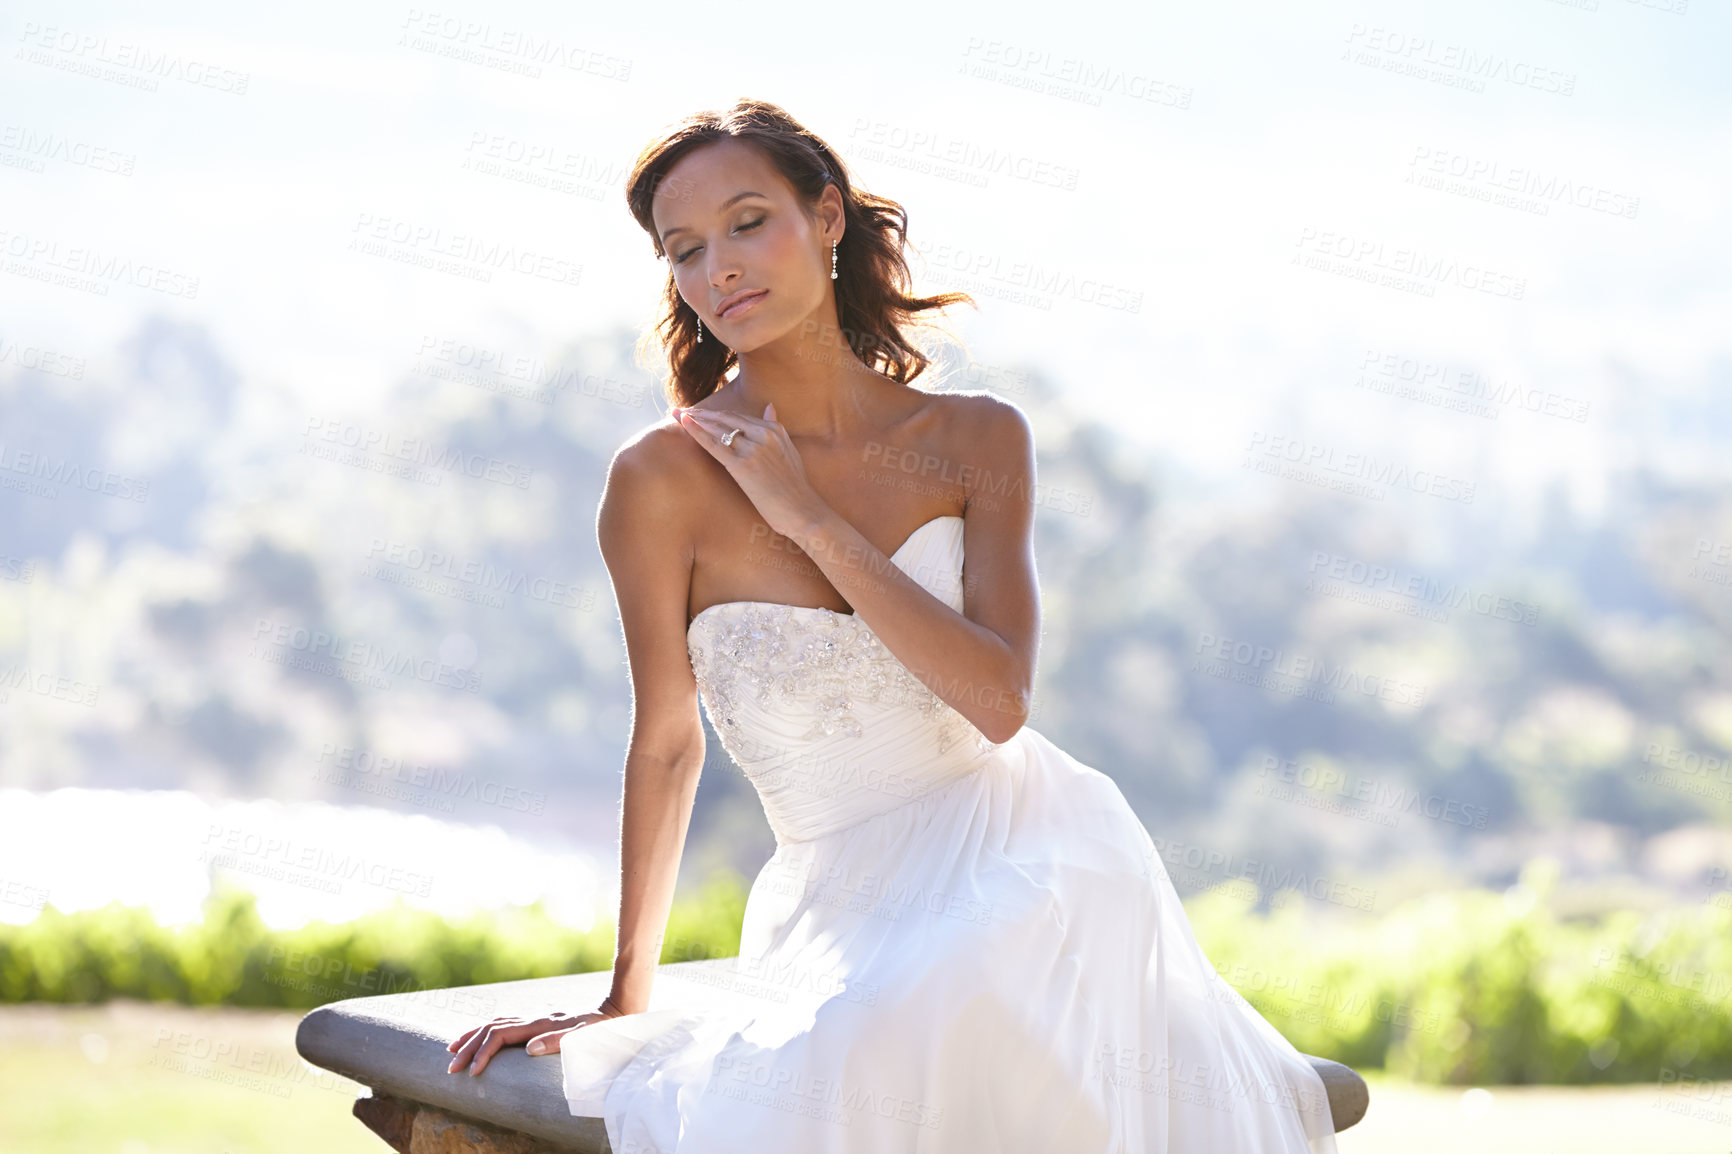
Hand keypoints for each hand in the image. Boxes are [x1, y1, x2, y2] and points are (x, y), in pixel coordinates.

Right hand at [445, 999, 625, 1075]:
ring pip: (494, 1023)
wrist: (614, 1011)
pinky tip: (480, 1039)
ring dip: (472, 1036)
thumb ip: (557, 1041)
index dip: (483, 1053)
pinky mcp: (537, 1023)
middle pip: (490, 1028)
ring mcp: (534, 1019)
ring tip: (452, 1050)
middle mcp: (532, 1019)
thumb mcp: (583, 1037)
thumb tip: (529, 1049)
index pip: (500, 1036)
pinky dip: (486, 1032)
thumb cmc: (599, 1029)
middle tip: (450, 1068)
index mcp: (539, 1024)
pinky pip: (503, 1025)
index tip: (472, 1073)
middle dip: (468, 1047)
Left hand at [675, 403, 828, 541]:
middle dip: (701, 413)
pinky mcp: (743, 465)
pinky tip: (684, 424)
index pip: (738, 416)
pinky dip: (697, 432)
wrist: (804, 511)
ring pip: (718, 428)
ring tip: (676, 414)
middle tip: (680, 410)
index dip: (715, 413)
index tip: (699, 411)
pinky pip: (714, 445)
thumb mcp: (790, 451)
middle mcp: (764, 434)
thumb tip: (770, 406)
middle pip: (725, 418)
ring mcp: (753, 448)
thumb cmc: (795, 489)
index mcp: (774, 429)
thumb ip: (777, 427)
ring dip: (695, 419)